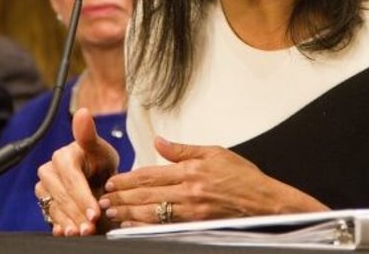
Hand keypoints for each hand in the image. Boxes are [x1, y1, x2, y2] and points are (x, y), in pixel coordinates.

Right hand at [35, 107, 119, 236]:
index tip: (95, 212)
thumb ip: (89, 135)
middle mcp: (49, 171)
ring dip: (70, 222)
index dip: (83, 197)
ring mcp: (44, 188)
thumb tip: (83, 113)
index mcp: (62, 156)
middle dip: (79, 213)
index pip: (72, 179)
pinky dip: (61, 226)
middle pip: (62, 196)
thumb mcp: (101, 150)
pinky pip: (50, 217)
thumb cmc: (99, 162)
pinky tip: (69, 232)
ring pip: (55, 208)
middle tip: (92, 226)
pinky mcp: (44, 202)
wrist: (97, 179)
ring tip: (84, 232)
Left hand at [99, 137, 326, 225]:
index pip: (152, 174)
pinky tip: (133, 227)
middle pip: (147, 194)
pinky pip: (165, 227)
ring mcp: (192, 210)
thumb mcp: (214, 152)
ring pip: (153, 212)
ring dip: (129, 213)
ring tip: (113, 214)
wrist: (264, 201)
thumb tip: (159, 142)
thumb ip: (183, 150)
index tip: (113, 181)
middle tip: (104, 199)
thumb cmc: (243, 176)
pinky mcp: (197, 224)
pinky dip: (146, 227)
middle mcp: (189, 191)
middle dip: (123, 197)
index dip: (129, 178)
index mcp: (191, 170)